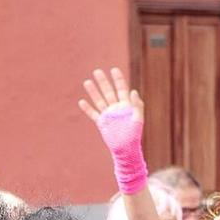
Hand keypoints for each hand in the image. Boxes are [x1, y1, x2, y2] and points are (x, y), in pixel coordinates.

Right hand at [78, 68, 150, 194]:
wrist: (126, 149)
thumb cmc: (134, 135)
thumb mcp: (138, 119)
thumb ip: (137, 105)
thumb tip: (133, 91)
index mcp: (125, 105)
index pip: (121, 89)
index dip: (118, 79)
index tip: (113, 70)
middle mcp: (115, 108)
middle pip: (108, 92)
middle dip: (103, 82)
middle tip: (97, 71)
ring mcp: (108, 115)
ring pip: (99, 100)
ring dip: (93, 91)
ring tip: (87, 81)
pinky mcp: (102, 123)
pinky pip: (93, 114)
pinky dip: (87, 108)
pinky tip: (81, 102)